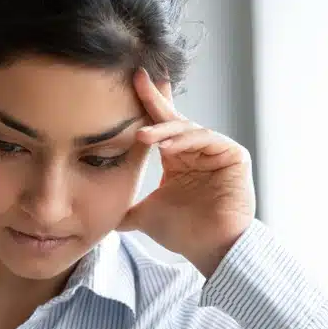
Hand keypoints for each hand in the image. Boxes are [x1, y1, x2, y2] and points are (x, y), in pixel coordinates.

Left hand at [120, 68, 255, 277]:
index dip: (145, 107)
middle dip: (154, 98)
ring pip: (187, 129)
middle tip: (138, 78)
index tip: (127, 87)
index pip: (159, 127)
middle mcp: (196, 151)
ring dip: (164, 129)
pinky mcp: (233, 155)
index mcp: (177, 159)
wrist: (209, 250)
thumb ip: (123, 208)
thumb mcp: (144, 215)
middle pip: (173, 118)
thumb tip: (94, 212)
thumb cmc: (184, 234)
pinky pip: (207, 138)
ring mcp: (216, 151)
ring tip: (141, 136)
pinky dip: (185, 140)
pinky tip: (165, 146)